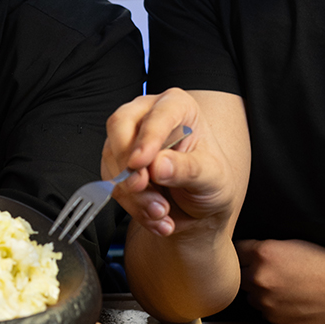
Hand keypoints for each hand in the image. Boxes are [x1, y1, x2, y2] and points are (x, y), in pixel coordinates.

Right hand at [104, 88, 243, 237]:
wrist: (199, 207)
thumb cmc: (211, 180)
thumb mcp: (212, 176)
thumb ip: (188, 169)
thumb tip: (158, 165)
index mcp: (177, 107)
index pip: (156, 114)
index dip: (146, 138)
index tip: (141, 163)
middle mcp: (148, 116)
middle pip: (120, 125)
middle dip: (127, 162)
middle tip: (141, 187)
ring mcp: (128, 140)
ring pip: (112, 158)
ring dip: (133, 193)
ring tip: (161, 212)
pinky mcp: (116, 164)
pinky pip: (112, 183)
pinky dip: (131, 205)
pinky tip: (154, 216)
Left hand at [236, 238, 324, 323]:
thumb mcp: (293, 244)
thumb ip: (264, 249)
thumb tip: (246, 253)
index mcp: (263, 253)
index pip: (235, 249)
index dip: (243, 251)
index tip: (247, 253)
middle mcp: (259, 277)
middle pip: (237, 273)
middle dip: (247, 271)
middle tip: (266, 270)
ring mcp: (265, 301)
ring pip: (249, 293)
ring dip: (258, 290)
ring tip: (282, 286)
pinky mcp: (274, 319)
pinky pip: (262, 310)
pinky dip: (270, 305)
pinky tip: (289, 300)